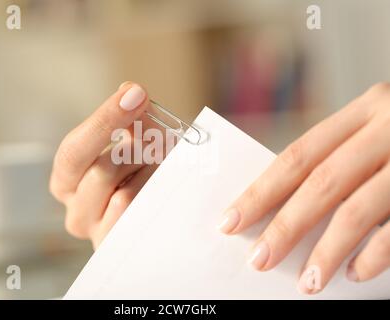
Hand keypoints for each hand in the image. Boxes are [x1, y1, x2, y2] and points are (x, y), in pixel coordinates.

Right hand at [50, 82, 157, 248]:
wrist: (162, 205)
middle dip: (136, 151)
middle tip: (160, 139)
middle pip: (100, 172)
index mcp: (67, 178)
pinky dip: (152, 197)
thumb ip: (135, 118)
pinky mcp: (118, 249)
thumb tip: (131, 92)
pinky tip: (159, 190)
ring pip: (123, 196)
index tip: (136, 94)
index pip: (74, 149)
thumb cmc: (145, 170)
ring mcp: (96, 233)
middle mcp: (74, 209)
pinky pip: (138, 220)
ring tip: (158, 169)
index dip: (105, 120)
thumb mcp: (140, 139)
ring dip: (149, 176)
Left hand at [219, 82, 389, 293]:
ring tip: (306, 282)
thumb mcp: (379, 135)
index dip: (260, 192)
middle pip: (322, 183)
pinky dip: (377, 255)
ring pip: (360, 209)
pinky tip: (356, 274)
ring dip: (328, 251)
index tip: (230, 221)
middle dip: (285, 226)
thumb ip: (341, 163)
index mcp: (366, 111)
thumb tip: (284, 211)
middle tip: (258, 260)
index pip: (297, 156)